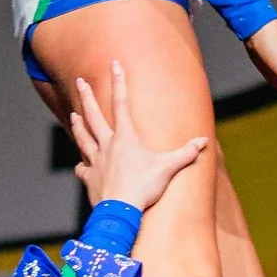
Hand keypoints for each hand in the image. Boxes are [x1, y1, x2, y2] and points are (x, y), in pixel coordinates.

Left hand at [69, 60, 207, 210]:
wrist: (120, 211)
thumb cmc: (143, 187)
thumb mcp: (168, 168)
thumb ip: (186, 153)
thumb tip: (204, 141)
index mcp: (126, 137)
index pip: (122, 102)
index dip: (119, 82)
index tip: (114, 64)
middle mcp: (107, 145)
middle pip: (93, 115)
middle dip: (87, 96)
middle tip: (79, 81)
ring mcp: (95, 161)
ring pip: (83, 137)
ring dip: (77, 124)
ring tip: (73, 113)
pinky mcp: (90, 178)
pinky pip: (82, 168)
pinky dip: (81, 165)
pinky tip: (81, 164)